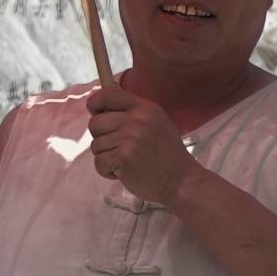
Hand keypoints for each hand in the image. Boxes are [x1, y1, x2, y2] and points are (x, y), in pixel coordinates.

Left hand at [83, 85, 196, 210]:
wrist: (181, 181)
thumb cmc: (167, 155)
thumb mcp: (157, 123)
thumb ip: (133, 113)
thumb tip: (100, 109)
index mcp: (146, 108)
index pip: (107, 94)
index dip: (95, 103)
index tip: (97, 114)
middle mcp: (137, 120)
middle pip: (95, 122)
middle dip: (101, 137)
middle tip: (119, 148)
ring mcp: (130, 138)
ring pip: (95, 145)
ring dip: (106, 156)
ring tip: (126, 161)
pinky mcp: (123, 158)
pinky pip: (98, 162)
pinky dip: (107, 171)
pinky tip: (124, 172)